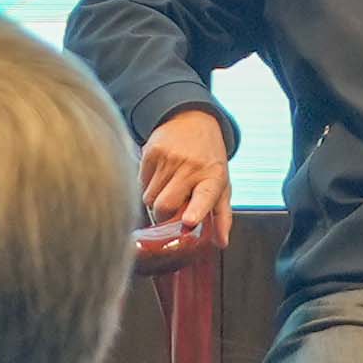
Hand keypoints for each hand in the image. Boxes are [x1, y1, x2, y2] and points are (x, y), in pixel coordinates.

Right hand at [135, 107, 236, 259]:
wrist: (193, 119)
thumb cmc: (209, 159)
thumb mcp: (222, 184)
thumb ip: (222, 216)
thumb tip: (221, 243)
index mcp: (212, 177)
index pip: (204, 196)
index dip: (195, 210)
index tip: (188, 221)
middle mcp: (191, 167)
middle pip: (165, 206)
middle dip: (163, 217)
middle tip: (172, 212)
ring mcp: (169, 159)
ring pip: (149, 199)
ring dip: (155, 203)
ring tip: (168, 190)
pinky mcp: (151, 152)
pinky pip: (140, 184)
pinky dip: (147, 187)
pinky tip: (160, 177)